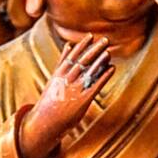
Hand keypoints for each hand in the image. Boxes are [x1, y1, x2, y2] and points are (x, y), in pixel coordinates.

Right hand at [19, 33, 113, 157]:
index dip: (82, 45)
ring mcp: (75, 89)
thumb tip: (68, 45)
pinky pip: (96, 85)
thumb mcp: (55, 77)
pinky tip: (112, 68)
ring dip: (100, 61)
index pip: (72, 56)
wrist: (45, 121)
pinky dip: (104, 75)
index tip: (90, 36)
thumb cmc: (52, 99)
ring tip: (109, 52)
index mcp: (59, 73)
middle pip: (82, 61)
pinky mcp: (83, 99)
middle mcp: (67, 79)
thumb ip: (63, 61)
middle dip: (94, 49)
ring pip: (89, 71)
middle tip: (105, 40)